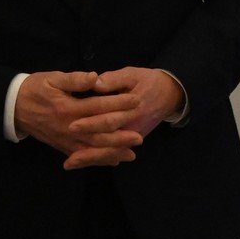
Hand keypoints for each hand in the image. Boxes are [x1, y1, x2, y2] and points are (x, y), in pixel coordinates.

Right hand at [13, 71, 142, 167]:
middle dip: (120, 136)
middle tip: (139, 137)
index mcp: (67, 108)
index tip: (136, 101)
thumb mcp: (52, 78)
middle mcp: (67, 127)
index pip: (98, 107)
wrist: (12, 107)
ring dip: (112, 152)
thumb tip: (95, 78)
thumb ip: (74, 79)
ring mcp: (64, 139)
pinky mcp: (61, 146)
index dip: (118, 104)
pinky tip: (112, 161)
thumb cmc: (35, 89)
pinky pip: (81, 155)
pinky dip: (97, 160)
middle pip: (98, 134)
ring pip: (91, 149)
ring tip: (131, 154)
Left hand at [61, 68, 185, 169]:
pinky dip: (99, 158)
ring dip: (91, 158)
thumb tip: (96, 83)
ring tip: (71, 163)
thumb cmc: (148, 81)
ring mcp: (133, 135)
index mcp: (132, 109)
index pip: (109, 119)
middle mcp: (133, 127)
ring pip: (111, 150)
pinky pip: (114, 152)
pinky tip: (82, 162)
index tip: (71, 126)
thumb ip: (113, 79)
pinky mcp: (131, 139)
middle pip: (108, 140)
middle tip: (69, 156)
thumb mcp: (132, 74)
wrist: (171, 93)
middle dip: (88, 149)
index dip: (90, 124)